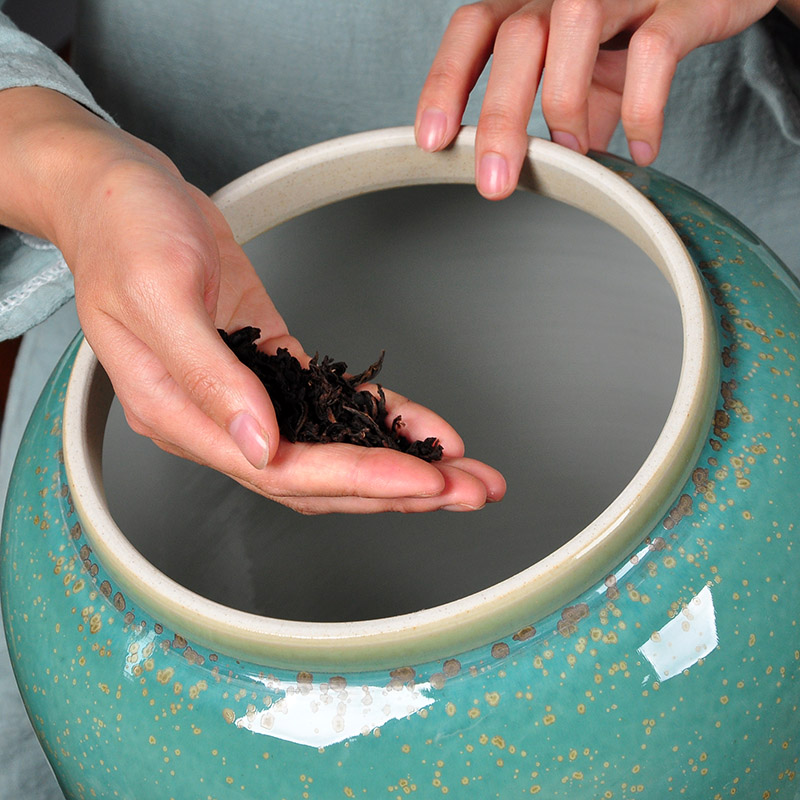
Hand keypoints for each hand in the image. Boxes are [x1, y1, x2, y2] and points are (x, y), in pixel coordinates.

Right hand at [0, 88, 505, 513]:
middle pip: (319, 478)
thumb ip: (206, 376)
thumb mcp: (156, 293)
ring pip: (333, 452)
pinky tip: (422, 430)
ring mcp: (247, 398)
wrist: (120, 193)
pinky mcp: (271, 368)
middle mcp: (217, 420)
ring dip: (400, 465)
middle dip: (399, 487)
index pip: (282, 470)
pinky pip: (333, 407)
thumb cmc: (123, 231)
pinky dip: (382, 421)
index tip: (422, 480)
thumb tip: (258, 444)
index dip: (358, 478)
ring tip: (465, 475)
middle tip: (471, 490)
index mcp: (178, 415)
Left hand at [416, 0, 778, 198]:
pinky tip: (642, 151)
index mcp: (535, 2)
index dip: (446, 81)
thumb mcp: (590, 75)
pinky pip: (656, 48)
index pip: (474, 29)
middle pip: (517, 36)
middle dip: (499, 116)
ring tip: (575, 155)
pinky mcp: (683, 0)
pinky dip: (644, 109)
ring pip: (574, 23)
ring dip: (564, 102)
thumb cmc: (638, 29)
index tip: (433, 141)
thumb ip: (563, 119)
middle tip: (494, 183)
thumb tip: (543, 177)